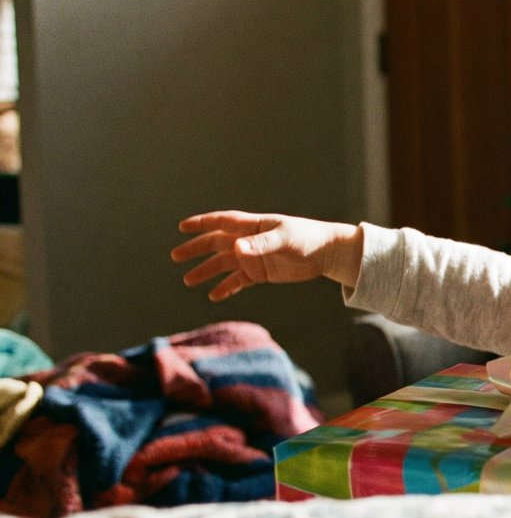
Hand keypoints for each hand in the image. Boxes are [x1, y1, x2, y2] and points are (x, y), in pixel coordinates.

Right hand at [172, 210, 362, 300]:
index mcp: (253, 226)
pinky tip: (214, 295)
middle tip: (176, 257)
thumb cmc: (307, 239)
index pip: (222, 222)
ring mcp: (254, 257)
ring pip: (224, 264)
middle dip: (196, 249)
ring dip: (206, 271)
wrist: (326, 254)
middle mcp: (249, 241)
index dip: (202, 223)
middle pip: (216, 244)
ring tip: (188, 281)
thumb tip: (236, 248)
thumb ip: (260, 244)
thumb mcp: (284, 240)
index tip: (182, 227)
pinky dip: (226, 287)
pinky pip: (238, 281)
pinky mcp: (260, 273)